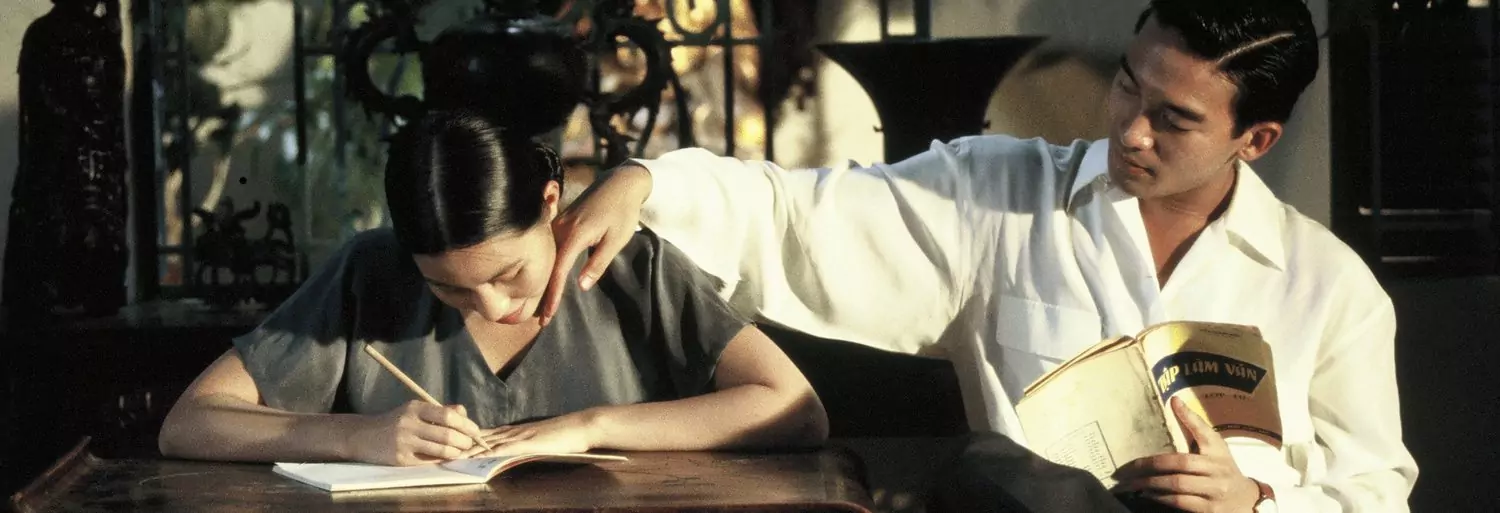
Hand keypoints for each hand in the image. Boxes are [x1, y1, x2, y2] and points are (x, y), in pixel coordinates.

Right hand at [346, 401, 486, 465]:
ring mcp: (404, 443)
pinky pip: (430, 461)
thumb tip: (465, 414)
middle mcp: (409, 424)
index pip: (449, 416)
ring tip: (460, 452)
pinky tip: (445, 458)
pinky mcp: (401, 459)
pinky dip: (442, 460)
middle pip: (448, 435)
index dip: (467, 425)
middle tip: (470, 444)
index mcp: (415, 408)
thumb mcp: (415, 409)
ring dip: (456, 453)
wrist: (363, 435)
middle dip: (465, 441)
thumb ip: (440, 410)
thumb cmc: (396, 421)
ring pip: (441, 451)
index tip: (476, 431)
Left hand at [459, 411, 599, 458]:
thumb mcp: (539, 440)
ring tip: (449, 455)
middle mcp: (512, 432)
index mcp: (514, 431)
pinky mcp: (527, 443)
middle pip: (479, 438)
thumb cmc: (564, 436)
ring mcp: (519, 436)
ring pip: (487, 443)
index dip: (464, 440)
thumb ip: (523, 445)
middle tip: (438, 450)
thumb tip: (510, 452)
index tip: (446, 444)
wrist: (581, 426)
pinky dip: (489, 453)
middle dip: (459, 444)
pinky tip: (479, 457)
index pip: (483, 435)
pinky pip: (504, 448)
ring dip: (468, 449)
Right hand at [541, 164, 652, 325]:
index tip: (548, 315)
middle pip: (546, 266)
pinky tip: (544, 278)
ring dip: (542, 281)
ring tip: (541, 304)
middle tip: (541, 319)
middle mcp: (561, 228)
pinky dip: (546, 266)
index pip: (559, 271)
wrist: (620, 183)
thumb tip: (581, 286)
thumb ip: (598, 263)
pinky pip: (548, 248)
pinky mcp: (560, 221)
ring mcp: (558, 223)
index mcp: (574, 234)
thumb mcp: (616, 240)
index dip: (553, 295)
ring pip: (545, 257)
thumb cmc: (622, 212)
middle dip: (543, 294)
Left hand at [1112, 397, 1261, 511]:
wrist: (1246, 501)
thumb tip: (1175, 400)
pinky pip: (1180, 502)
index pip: (1203, 432)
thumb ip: (1195, 426)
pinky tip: (1147, 494)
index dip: (1189, 418)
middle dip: (1148, 466)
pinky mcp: (1210, 510)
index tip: (1172, 403)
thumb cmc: (1223, 469)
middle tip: (1125, 471)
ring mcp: (1214, 492)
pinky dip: (1160, 497)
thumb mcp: (1215, 447)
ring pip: (1177, 484)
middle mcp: (1217, 470)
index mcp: (1218, 451)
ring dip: (1149, 483)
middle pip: (1179, 464)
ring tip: (1130, 484)